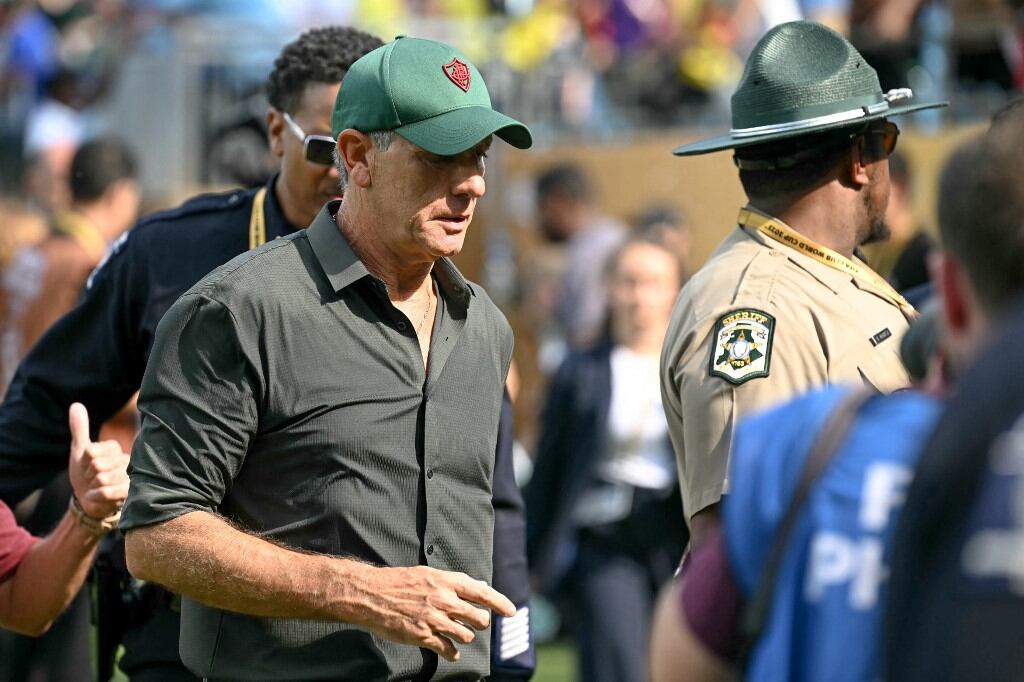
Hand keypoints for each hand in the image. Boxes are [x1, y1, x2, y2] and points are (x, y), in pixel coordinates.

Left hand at [68, 403, 129, 518]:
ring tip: (97, 488)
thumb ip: (80, 429)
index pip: (91, 451)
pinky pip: (107, 491)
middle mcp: (126, 460)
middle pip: (97, 464)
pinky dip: (96, 496)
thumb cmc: (86, 475)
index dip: (83, 462)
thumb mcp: (80, 451)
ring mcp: (129, 477)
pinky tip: (98, 497)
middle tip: (92, 479)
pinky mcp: (129, 493)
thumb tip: (75, 404)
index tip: (87, 466)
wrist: (90, 503)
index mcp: (115, 448)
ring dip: (92, 487)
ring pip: (102, 478)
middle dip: (88, 475)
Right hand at [354, 565, 515, 661]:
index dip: (500, 602)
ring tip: (456, 633)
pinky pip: (448, 649)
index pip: (482, 592)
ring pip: (466, 635)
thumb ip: (455, 582)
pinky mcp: (423, 636)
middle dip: (480, 622)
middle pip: (478, 617)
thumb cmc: (400, 581)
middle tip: (475, 622)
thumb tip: (480, 585)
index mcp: (446, 581)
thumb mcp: (429, 574)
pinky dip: (452, 652)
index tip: (511, 611)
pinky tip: (451, 651)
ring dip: (465, 636)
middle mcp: (443, 600)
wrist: (372, 594)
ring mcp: (434, 619)